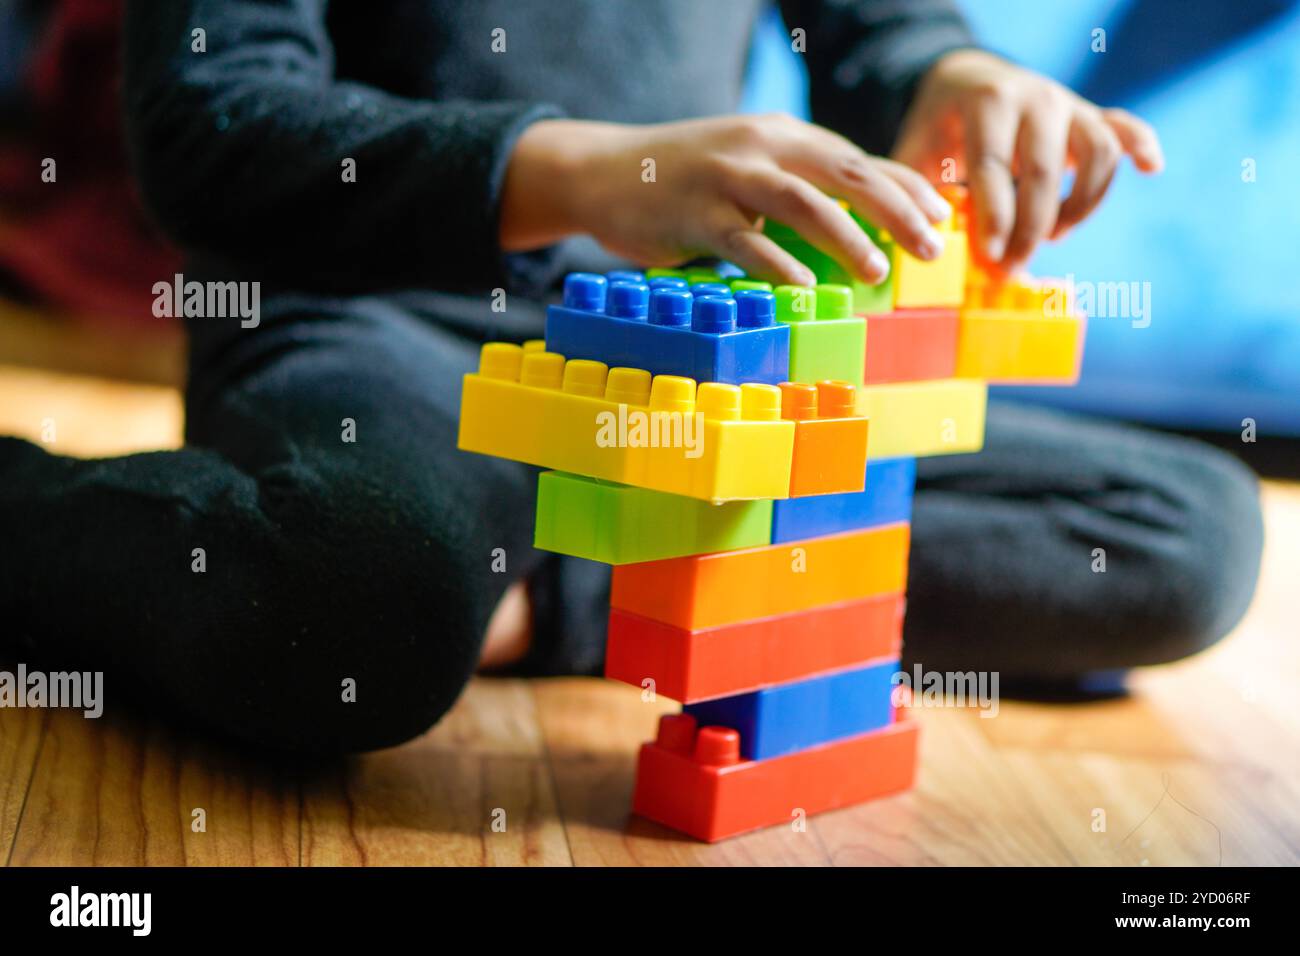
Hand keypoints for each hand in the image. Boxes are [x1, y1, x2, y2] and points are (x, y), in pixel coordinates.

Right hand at [500, 114, 952, 285]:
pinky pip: (744, 241)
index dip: (904, 188)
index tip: (940, 220)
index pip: (857, 159)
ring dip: (847, 236)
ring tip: (879, 270)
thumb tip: (858, 224)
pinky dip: (777, 263)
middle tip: (930, 248)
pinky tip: (804, 287)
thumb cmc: (683, 180)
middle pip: (844, 173)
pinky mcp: (693, 214)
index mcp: (781, 135)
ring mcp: (725, 178)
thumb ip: (794, 186)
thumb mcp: (746, 168)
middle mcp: (760, 146)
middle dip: (895, 210)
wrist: (601, 171)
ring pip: (802, 201)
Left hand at [893, 49, 1163, 273]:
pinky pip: (1125, 127)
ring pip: (1095, 155)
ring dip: (1079, 205)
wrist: (967, 81)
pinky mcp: (1090, 115)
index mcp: (987, 101)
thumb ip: (921, 198)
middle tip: (1013, 268)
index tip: (990, 260)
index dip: (993, 217)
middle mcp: (1035, 96)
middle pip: (1042, 170)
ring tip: (1052, 237)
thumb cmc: (938, 131)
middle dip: (1029, 228)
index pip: (992, 165)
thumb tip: (932, 250)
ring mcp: (1069, 103)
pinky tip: (1152, 169)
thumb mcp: (917, 155)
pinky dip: (1142, 146)